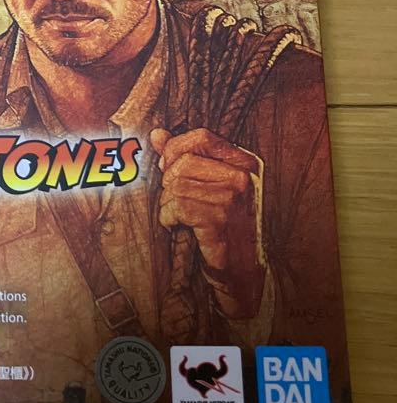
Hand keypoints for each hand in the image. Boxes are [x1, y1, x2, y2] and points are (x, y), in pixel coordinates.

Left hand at [151, 126, 265, 317]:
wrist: (241, 268)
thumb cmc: (222, 222)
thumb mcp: (209, 183)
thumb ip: (183, 155)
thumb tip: (157, 134)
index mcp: (245, 162)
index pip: (202, 136)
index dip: (176, 149)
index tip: (168, 168)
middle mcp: (244, 176)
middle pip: (184, 162)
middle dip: (169, 182)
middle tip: (176, 201)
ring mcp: (234, 198)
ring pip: (176, 185)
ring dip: (168, 203)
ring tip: (180, 216)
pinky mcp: (220, 220)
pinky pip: (177, 206)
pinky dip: (168, 217)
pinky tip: (176, 225)